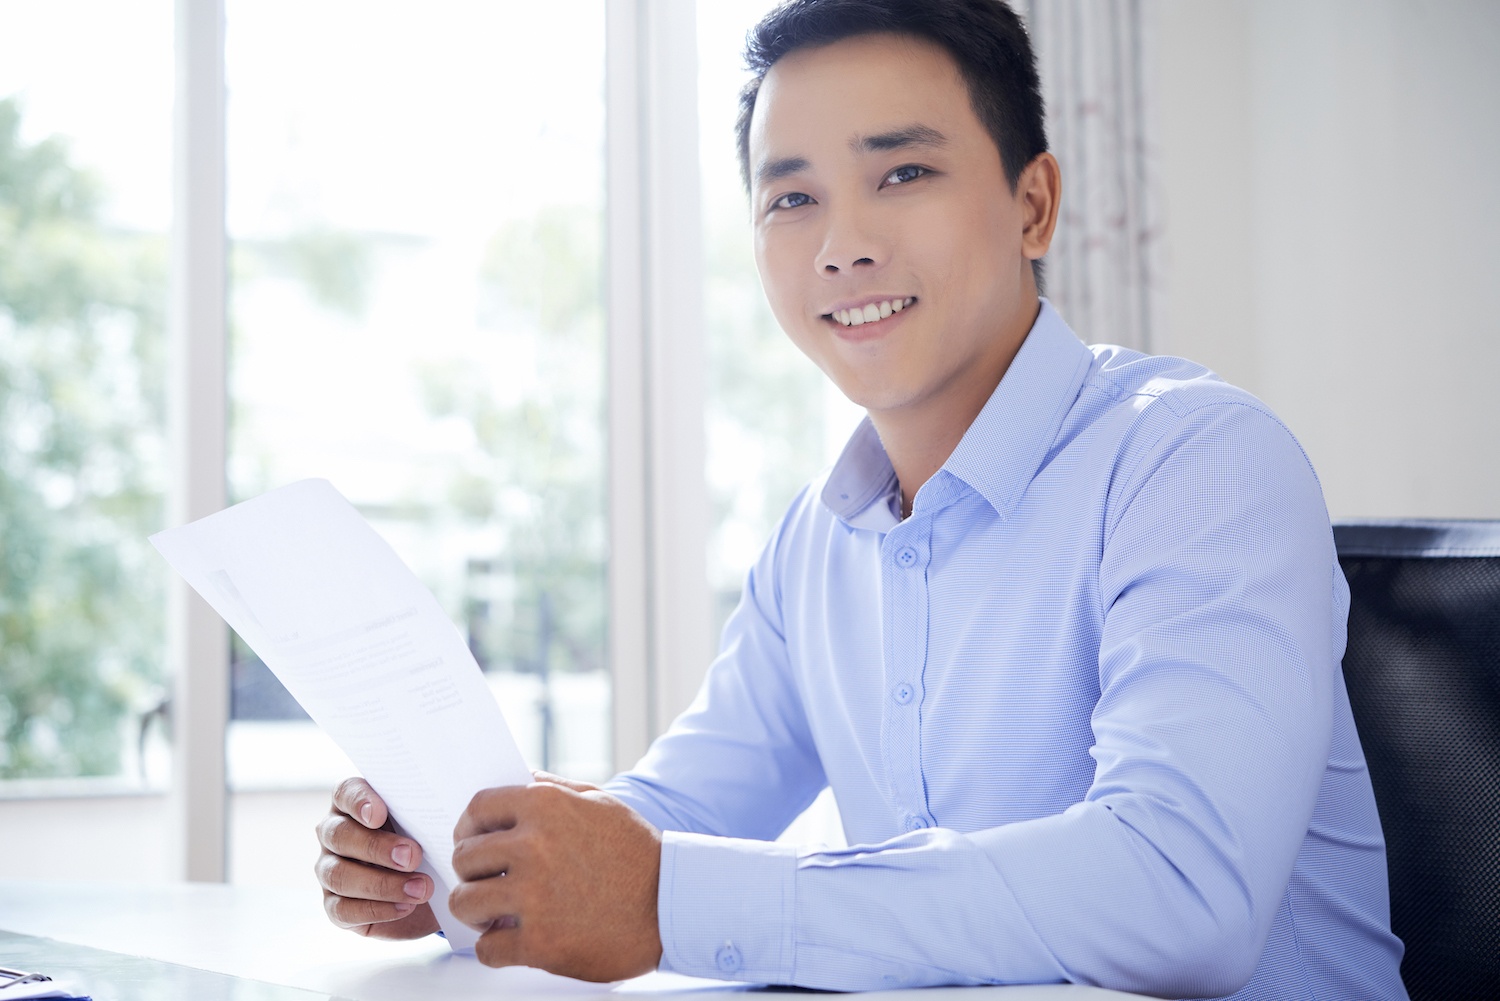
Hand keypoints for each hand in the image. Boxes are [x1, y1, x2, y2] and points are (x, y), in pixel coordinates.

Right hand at [314, 776, 440, 938]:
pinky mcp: (334, 906)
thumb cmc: (427, 843)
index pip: (345, 793)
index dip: (359, 802)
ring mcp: (329, 871)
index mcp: (353, 804)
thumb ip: (422, 812)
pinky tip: (406, 906)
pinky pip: (343, 910)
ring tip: (421, 888)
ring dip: (382, 884)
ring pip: (339, 875)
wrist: (430, 889)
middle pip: (340, 836)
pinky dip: (377, 909)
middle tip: (414, 856)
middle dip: (377, 847)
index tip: (379, 814)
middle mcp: (334, 835)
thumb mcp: (427, 825)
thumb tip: (439, 802)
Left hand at [449, 771, 663, 980]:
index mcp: (544, 806)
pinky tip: (512, 941)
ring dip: (476, 910)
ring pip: (464, 902)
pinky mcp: (539, 942)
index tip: (472, 841)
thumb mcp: (600, 802)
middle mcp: (533, 847)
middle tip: (488, 882)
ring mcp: (533, 896)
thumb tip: (517, 781)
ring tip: (495, 913)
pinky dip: (495, 948)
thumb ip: (553, 790)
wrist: (673, 904)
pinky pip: (487, 948)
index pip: (477, 808)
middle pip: (465, 857)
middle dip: (473, 872)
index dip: (469, 827)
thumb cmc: (637, 853)